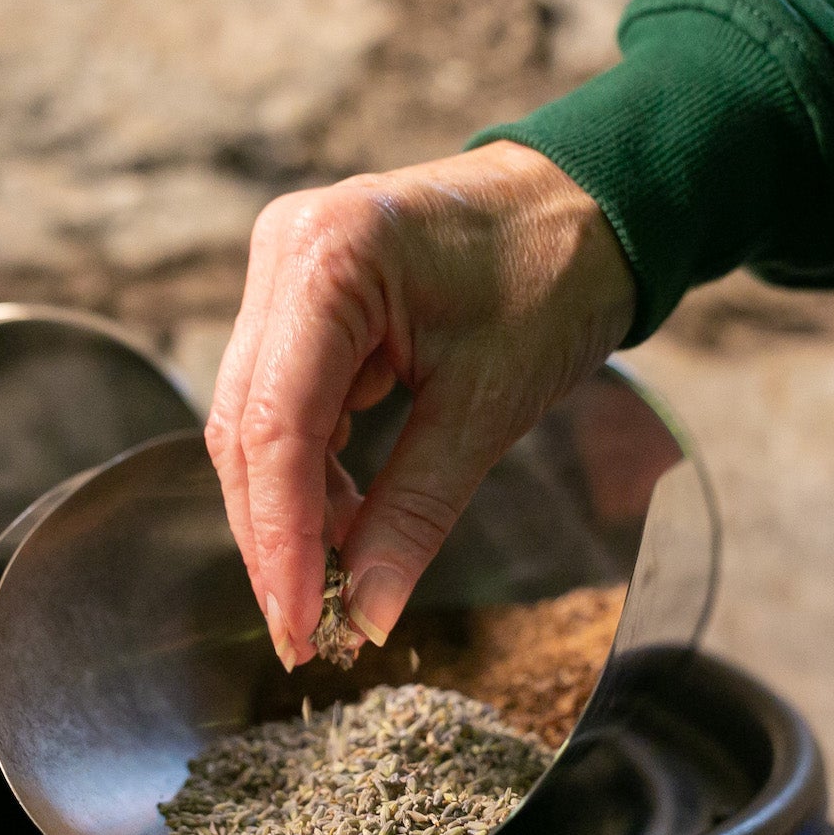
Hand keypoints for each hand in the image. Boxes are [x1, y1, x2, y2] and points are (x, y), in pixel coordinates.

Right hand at [204, 140, 635, 668]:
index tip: (301, 626)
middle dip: (273, 537)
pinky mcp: (300, 296)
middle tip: (305, 633)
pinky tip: (346, 523)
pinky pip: (282, 401)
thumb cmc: (555, 275)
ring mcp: (284, 270)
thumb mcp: (489, 405)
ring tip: (337, 588)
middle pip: (244, 429)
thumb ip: (416, 512)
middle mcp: (284, 253)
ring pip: (253, 423)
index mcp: (327, 258)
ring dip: (288, 512)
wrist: (589, 201)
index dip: (281, 540)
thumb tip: (366, 613)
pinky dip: (310, 472)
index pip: (275, 428)